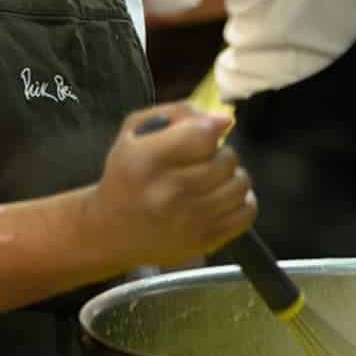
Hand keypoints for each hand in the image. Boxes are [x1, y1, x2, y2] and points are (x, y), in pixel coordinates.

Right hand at [84, 103, 255, 269]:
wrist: (110, 229)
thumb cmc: (126, 174)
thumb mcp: (135, 131)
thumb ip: (177, 113)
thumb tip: (224, 121)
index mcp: (148, 160)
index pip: (204, 135)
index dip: (210, 128)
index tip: (205, 133)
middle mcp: (169, 192)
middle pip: (226, 161)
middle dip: (221, 153)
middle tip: (207, 159)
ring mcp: (189, 221)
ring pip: (240, 185)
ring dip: (233, 176)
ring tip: (216, 178)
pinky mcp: (204, 241)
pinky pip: (245, 213)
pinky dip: (242, 200)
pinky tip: (224, 197)